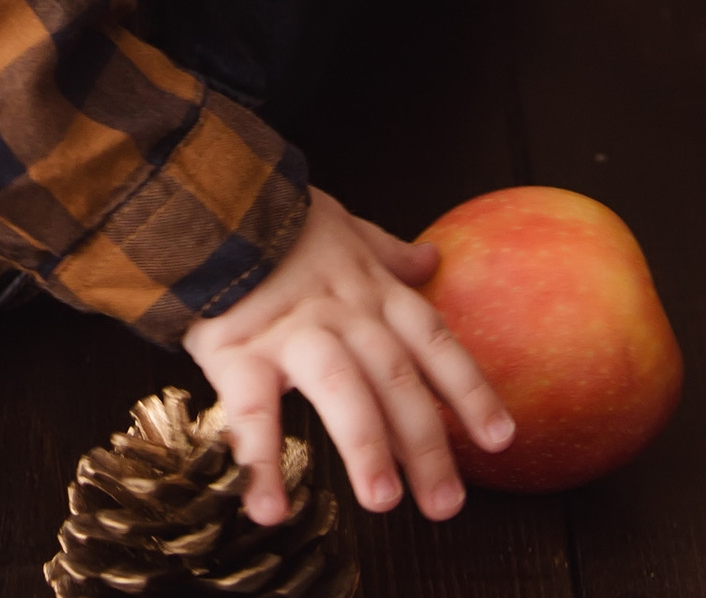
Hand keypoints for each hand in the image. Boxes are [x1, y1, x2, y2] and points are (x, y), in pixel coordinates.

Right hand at [182, 187, 512, 523]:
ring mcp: (292, 332)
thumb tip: (431, 259)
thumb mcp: (342, 227)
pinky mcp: (239, 350)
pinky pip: (253, 411)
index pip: (433, 341)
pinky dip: (261, 461)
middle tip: (446, 504)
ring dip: (365, 445)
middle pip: (395, 379)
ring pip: (340, 389)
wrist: (204, 198)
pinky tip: (271, 508)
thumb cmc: (278, 221)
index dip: (469, 388)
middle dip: (425, 444)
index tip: (500, 438)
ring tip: (383, 501)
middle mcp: (342, 314)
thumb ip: (387, 252)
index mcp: (370, 289)